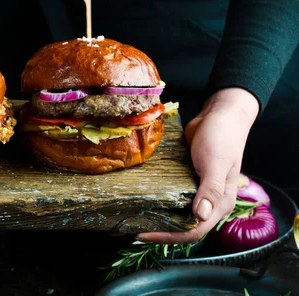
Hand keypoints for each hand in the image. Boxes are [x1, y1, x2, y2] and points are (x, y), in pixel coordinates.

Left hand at [137, 87, 258, 243]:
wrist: (220, 114)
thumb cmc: (222, 137)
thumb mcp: (216, 162)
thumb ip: (211, 189)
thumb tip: (200, 215)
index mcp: (220, 204)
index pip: (193, 231)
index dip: (167, 236)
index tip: (142, 234)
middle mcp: (209, 202)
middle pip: (182, 226)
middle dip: (157, 230)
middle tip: (129, 228)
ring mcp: (196, 191)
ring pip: (175, 212)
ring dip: (155, 217)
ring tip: (130, 217)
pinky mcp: (186, 180)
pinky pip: (170, 196)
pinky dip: (157, 200)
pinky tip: (139, 198)